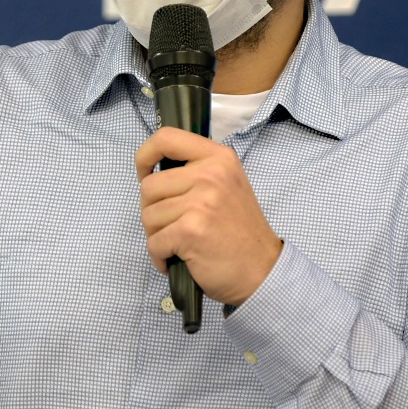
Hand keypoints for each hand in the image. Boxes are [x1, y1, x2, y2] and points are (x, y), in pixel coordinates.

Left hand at [135, 127, 281, 307]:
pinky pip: (154, 242)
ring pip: (148, 216)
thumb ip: (196, 170)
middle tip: (172, 226)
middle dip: (152, 210)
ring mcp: (200, 202)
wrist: (262, 270)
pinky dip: (159, 256)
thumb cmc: (239, 231)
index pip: (166, 138)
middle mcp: (211, 175)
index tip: (145, 174)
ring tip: (178, 243)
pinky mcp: (190, 230)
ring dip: (156, 235)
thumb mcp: (227, 184)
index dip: (145, 156)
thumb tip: (153, 170)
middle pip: (149, 186)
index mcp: (218, 158)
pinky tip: (176, 259)